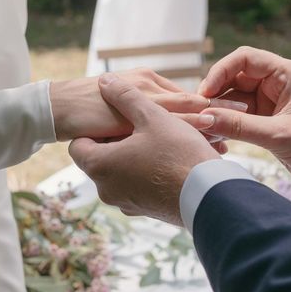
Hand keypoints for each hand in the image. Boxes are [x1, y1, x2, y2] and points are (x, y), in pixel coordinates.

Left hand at [69, 73, 218, 225]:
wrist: (211, 195)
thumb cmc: (179, 153)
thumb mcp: (152, 116)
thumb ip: (125, 96)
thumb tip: (105, 81)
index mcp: (100, 165)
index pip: (80, 143)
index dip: (98, 127)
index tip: (119, 119)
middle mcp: (106, 189)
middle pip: (102, 157)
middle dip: (119, 139)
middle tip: (142, 126)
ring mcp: (125, 203)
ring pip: (122, 171)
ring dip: (136, 155)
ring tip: (161, 141)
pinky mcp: (145, 211)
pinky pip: (139, 186)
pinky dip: (148, 172)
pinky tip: (170, 160)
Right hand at [189, 47, 290, 197]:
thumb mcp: (280, 135)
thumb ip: (241, 126)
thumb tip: (205, 117)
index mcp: (286, 75)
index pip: (244, 58)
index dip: (220, 71)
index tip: (204, 92)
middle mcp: (278, 85)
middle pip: (235, 78)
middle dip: (216, 94)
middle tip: (199, 114)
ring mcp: (272, 104)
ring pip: (235, 99)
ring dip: (219, 111)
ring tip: (205, 127)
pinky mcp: (269, 123)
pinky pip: (240, 118)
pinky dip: (227, 125)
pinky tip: (215, 135)